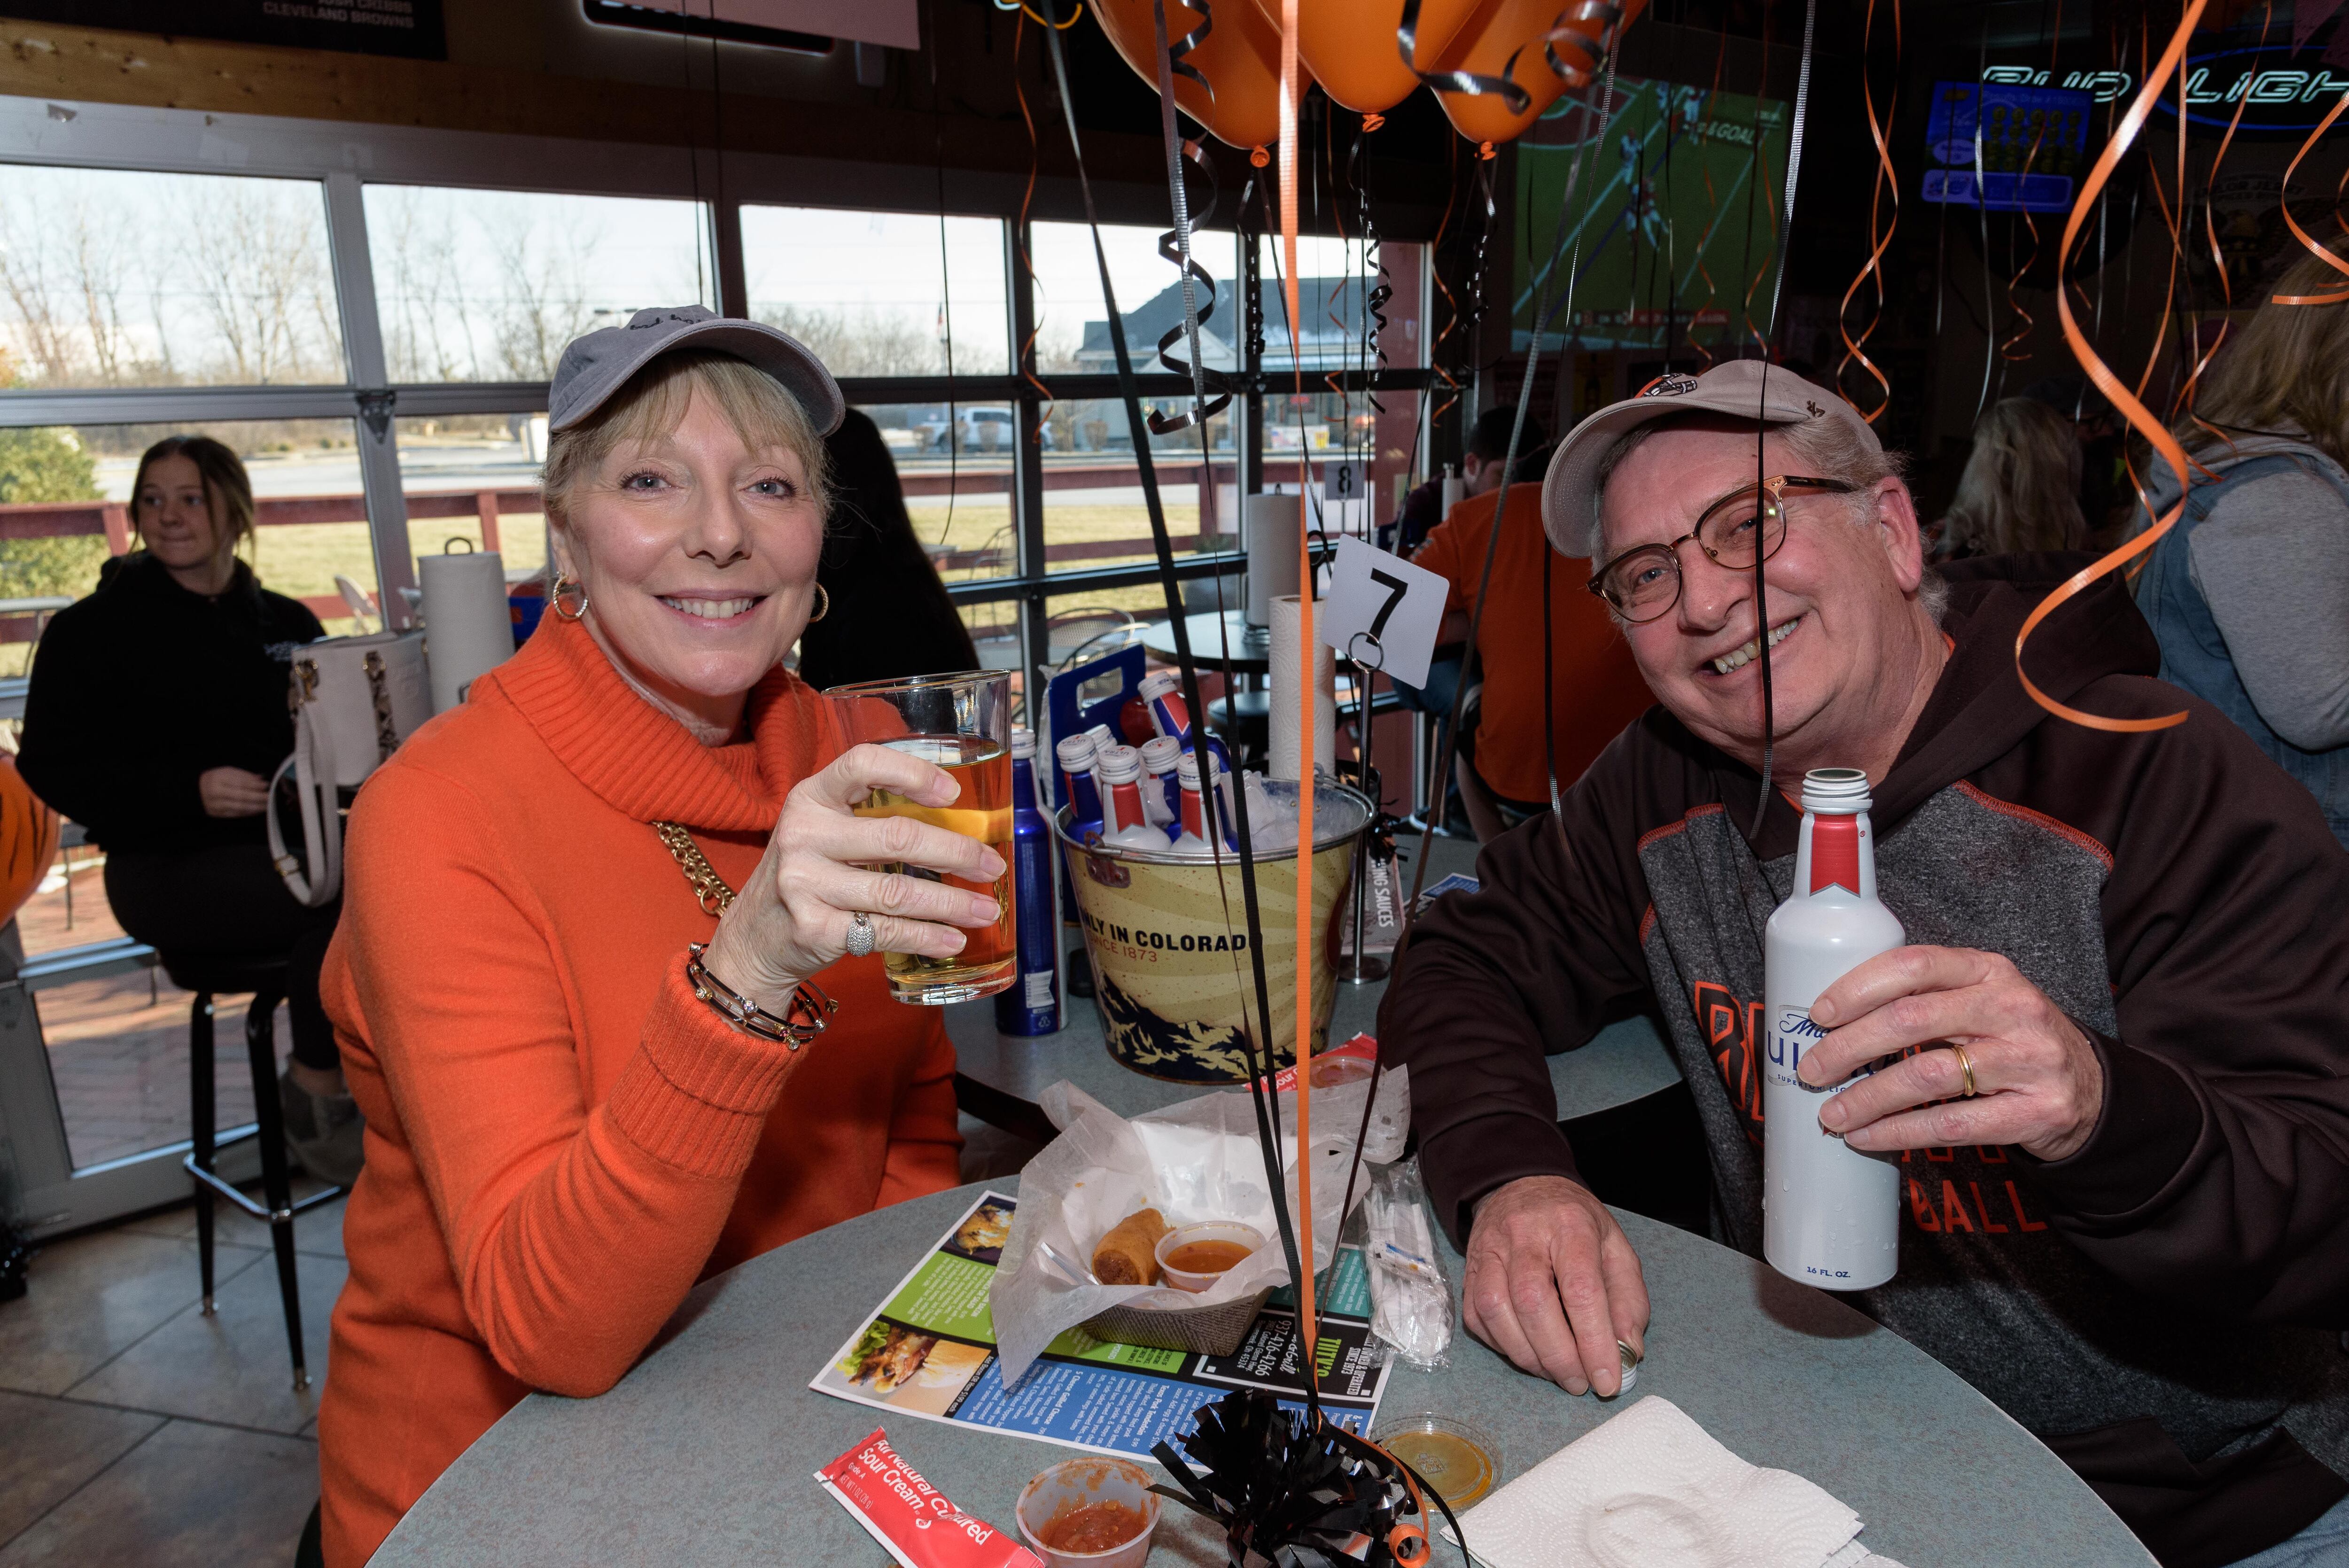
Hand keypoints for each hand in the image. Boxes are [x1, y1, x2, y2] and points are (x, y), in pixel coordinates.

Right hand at [199, 766, 270, 817]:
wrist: (197, 791)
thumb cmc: (216, 779)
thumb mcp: (227, 772)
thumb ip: (244, 776)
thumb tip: (261, 781)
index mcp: (218, 779)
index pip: (240, 783)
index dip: (255, 785)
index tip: (266, 785)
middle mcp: (216, 793)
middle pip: (241, 796)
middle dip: (259, 797)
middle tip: (271, 797)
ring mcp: (217, 805)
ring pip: (240, 807)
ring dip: (256, 807)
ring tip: (268, 805)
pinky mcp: (218, 814)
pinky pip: (236, 814)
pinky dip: (249, 812)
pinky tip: (258, 810)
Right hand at [700, 742, 1006, 1014]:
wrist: (752, 939)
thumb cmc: (806, 876)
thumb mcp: (822, 832)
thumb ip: (871, 819)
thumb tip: (960, 827)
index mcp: (810, 797)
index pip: (862, 764)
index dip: (912, 772)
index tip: (953, 794)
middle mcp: (803, 834)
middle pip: (897, 836)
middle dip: (956, 851)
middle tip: (991, 864)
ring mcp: (804, 883)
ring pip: (898, 891)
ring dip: (951, 902)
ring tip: (984, 909)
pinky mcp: (813, 927)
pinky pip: (885, 931)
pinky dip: (926, 937)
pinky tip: (952, 940)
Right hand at [1462, 1175, 1649, 1394]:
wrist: (1523, 1187)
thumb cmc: (1575, 1224)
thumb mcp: (1616, 1249)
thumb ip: (1628, 1300)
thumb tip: (1629, 1352)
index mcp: (1570, 1224)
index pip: (1581, 1287)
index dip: (1594, 1341)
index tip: (1607, 1381)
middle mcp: (1524, 1232)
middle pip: (1533, 1301)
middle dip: (1559, 1356)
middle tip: (1580, 1384)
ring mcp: (1489, 1249)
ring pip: (1497, 1310)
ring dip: (1528, 1356)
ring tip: (1555, 1373)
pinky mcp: (1469, 1268)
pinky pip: (1477, 1316)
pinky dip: (1503, 1346)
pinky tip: (1528, 1353)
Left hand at [1799, 946, 2104, 1160]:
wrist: (2087, 1087)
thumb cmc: (2009, 1038)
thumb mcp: (1978, 999)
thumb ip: (1923, 998)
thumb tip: (1834, 1020)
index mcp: (1988, 970)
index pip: (1913, 965)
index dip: (1857, 988)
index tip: (1818, 1014)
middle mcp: (2011, 1008)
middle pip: (1911, 1021)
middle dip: (1849, 1047)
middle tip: (1811, 1069)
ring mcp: (2028, 1060)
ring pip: (1926, 1076)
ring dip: (1867, 1098)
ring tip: (1831, 1113)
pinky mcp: (2035, 1112)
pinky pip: (1952, 1124)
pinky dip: (1899, 1132)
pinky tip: (1867, 1137)